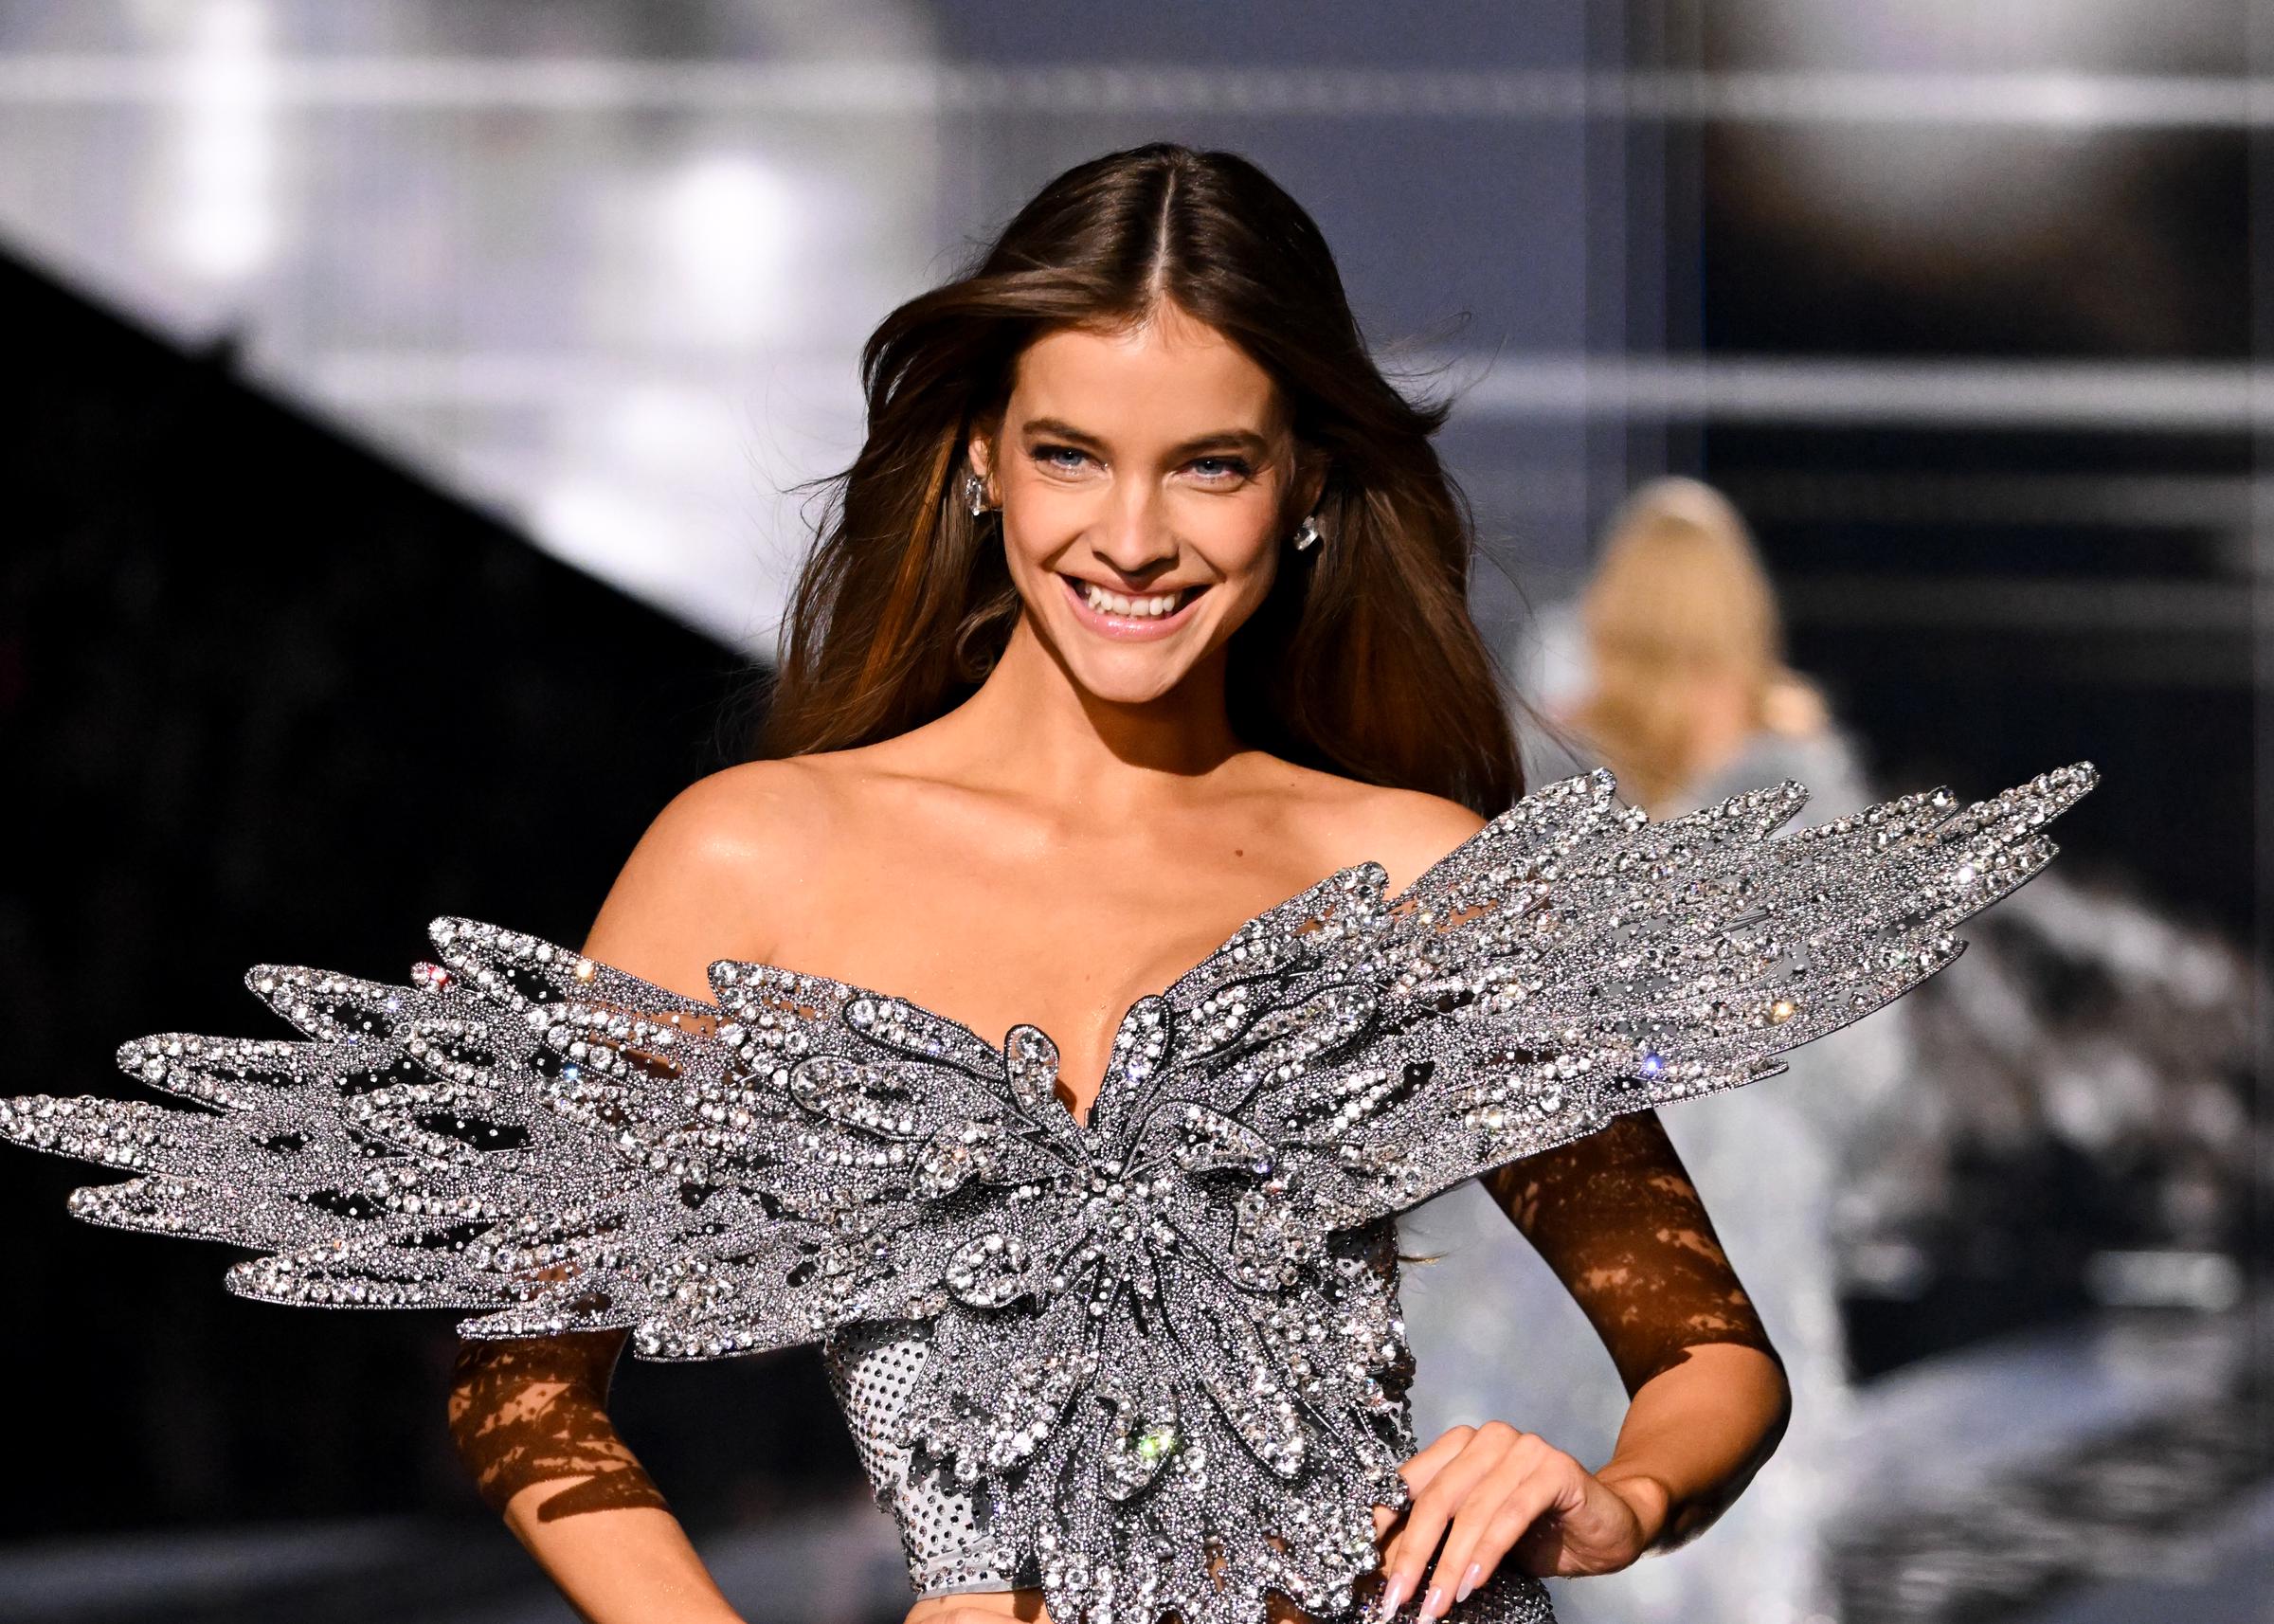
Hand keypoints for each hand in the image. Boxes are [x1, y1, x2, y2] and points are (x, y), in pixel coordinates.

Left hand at [1370, 1423, 1658, 1619]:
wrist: (1610, 1527)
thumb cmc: (1539, 1533)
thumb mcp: (1478, 1535)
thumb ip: (1440, 1537)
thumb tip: (1387, 1568)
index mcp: (1460, 1447)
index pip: (1410, 1483)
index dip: (1385, 1525)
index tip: (1364, 1565)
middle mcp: (1487, 1439)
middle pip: (1436, 1498)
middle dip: (1412, 1553)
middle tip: (1397, 1598)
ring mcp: (1522, 1448)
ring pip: (1472, 1510)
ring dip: (1450, 1564)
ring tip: (1434, 1604)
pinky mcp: (1554, 1468)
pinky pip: (1511, 1513)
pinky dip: (1488, 1552)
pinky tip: (1473, 1584)